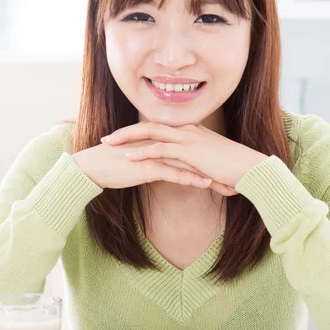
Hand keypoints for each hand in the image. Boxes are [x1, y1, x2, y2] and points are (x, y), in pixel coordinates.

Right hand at [71, 140, 235, 193]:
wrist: (93, 167)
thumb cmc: (115, 166)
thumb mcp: (141, 164)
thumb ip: (156, 163)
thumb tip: (167, 170)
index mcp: (162, 143)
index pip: (192, 153)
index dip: (210, 163)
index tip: (227, 174)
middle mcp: (162, 145)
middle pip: (196, 157)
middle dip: (217, 170)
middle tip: (236, 180)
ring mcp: (156, 154)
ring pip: (190, 165)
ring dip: (211, 176)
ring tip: (229, 186)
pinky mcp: (148, 165)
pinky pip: (174, 172)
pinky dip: (191, 178)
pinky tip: (206, 184)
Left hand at [100, 122, 267, 188]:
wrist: (250, 168)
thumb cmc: (233, 168)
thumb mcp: (211, 161)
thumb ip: (196, 161)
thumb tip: (187, 169)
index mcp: (191, 130)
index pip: (159, 127)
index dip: (139, 132)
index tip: (122, 138)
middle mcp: (188, 130)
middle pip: (150, 125)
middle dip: (126, 131)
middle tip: (107, 137)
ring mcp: (188, 138)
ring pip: (151, 132)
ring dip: (128, 138)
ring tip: (109, 144)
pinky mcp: (190, 151)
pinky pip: (161, 149)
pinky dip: (143, 152)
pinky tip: (129, 157)